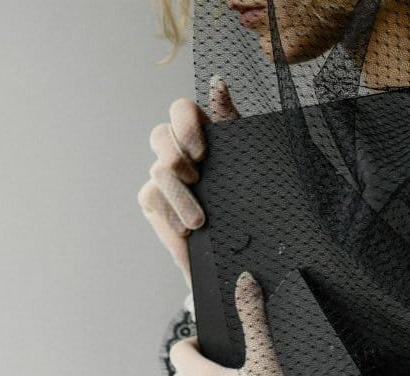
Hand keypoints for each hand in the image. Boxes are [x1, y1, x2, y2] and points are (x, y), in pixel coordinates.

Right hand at [138, 74, 240, 289]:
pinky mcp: (156, 205)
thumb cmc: (260, 205)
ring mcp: (166, 179)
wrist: (252, 258)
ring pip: (156, 170)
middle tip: (198, 180)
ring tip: (200, 222)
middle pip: (160, 135)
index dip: (186, 125)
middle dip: (176, 157)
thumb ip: (233, 122)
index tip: (203, 153)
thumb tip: (217, 83)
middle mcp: (183, 153)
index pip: (182, 110)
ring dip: (179, 196)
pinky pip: (150, 198)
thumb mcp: (257, 161)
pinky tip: (187, 232)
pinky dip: (169, 213)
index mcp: (207, 135)